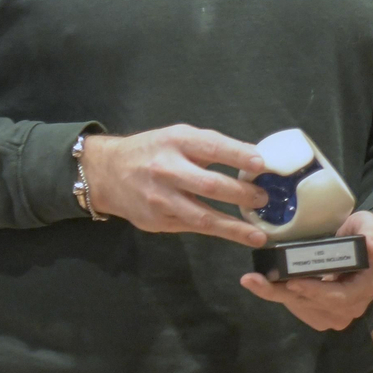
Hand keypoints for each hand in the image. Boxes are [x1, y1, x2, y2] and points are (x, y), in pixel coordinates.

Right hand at [82, 124, 269, 246]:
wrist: (109, 173)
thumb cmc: (153, 151)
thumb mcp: (178, 137)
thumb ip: (211, 146)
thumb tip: (253, 157)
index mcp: (175, 141)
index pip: (211, 147)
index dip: (238, 155)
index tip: (262, 164)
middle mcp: (167, 169)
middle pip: (209, 185)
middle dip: (241, 194)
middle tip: (263, 198)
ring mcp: (161, 199)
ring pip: (202, 216)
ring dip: (234, 227)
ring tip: (257, 233)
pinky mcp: (158, 221)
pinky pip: (193, 228)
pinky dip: (218, 233)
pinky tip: (237, 235)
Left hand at [239, 211, 372, 330]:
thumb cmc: (369, 236)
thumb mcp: (372, 225)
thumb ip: (371, 233)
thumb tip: (371, 248)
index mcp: (364, 287)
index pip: (339, 297)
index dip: (316, 292)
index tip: (292, 281)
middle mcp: (351, 307)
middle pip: (313, 305)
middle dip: (282, 294)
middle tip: (254, 281)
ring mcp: (336, 314)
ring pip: (302, 308)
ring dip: (276, 296)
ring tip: (253, 281)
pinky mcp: (323, 314)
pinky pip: (299, 308)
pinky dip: (280, 297)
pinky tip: (264, 284)